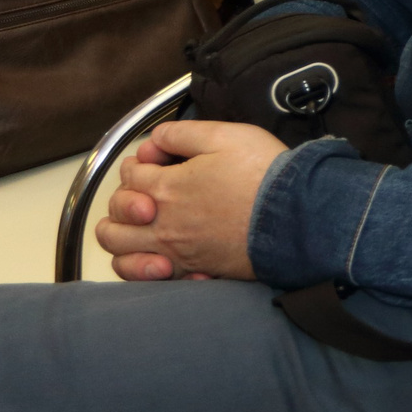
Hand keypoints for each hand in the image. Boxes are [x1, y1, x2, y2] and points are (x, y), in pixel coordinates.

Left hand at [96, 119, 285, 281]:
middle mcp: (162, 223)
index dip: (141, 162)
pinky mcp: (193, 271)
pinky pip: (150, 279)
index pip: (130, 174)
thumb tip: (157, 139)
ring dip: (124, 238)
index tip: (161, 159)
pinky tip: (163, 257)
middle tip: (149, 194)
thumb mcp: (226, 134)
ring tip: (144, 228)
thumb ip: (182, 133)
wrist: (297, 216)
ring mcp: (175, 251)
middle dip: (124, 201)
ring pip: (121, 252)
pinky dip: (147, 269)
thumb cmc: (266, 175)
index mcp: (165, 188)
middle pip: (114, 217)